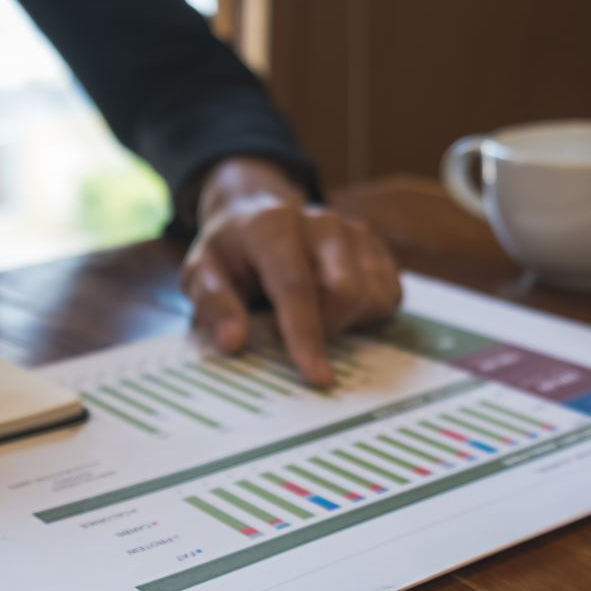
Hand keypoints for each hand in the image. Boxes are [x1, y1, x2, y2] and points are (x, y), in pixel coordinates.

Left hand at [181, 157, 401, 386]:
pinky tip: (333, 309)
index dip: (306, 333)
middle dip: (325, 329)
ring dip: (344, 323)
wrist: (255, 214)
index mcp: (273, 226)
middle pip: (346, 291)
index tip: (317, 376)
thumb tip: (232, 342)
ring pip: (372, 297)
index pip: (296, 285)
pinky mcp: (376, 247)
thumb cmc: (229, 253)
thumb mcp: (202, 274)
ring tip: (309, 315)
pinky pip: (388, 296)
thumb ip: (213, 305)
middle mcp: (322, 223)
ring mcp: (354, 232)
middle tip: (287, 333)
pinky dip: (364, 315)